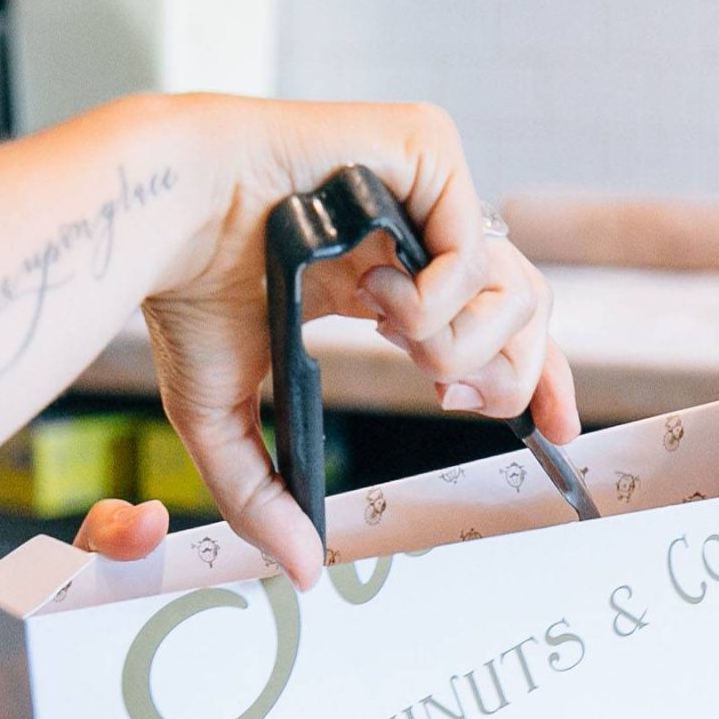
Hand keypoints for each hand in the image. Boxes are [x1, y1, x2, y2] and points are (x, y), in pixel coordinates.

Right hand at [138, 97, 579, 590]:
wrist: (162, 216)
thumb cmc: (181, 292)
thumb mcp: (224, 420)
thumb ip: (267, 497)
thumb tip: (301, 572)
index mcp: (385, 281)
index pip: (498, 328)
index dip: (540, 379)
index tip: (557, 432)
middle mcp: (414, 232)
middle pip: (529, 314)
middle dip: (505, 376)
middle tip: (445, 391)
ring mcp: (422, 189)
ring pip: (519, 287)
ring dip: (457, 341)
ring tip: (390, 334)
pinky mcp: (425, 146)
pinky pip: (478, 245)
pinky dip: (436, 295)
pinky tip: (375, 289)